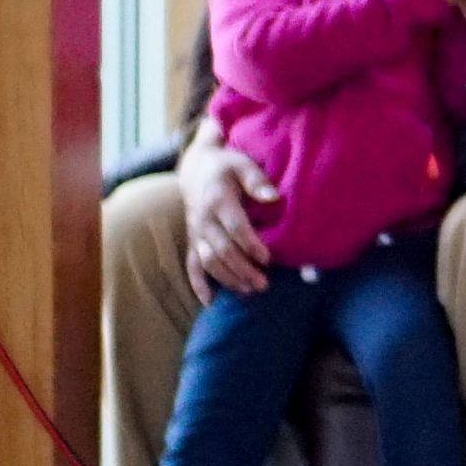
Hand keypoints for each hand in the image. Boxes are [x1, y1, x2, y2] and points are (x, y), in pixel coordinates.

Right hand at [174, 128, 282, 296]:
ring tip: (249, 290)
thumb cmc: (225, 166)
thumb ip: (257, 180)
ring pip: (208, 262)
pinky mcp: (191, 241)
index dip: (250, 245)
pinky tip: (210, 301)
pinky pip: (191, 265)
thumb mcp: (242, 164)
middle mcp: (203, 220)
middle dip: (242, 269)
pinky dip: (198, 284)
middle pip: (222, 250)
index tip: (267, 259)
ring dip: (228, 278)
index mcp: (217, 201)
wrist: (195, 168)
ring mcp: (195, 233)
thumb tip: (274, 197)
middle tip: (264, 284)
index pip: (234, 228)